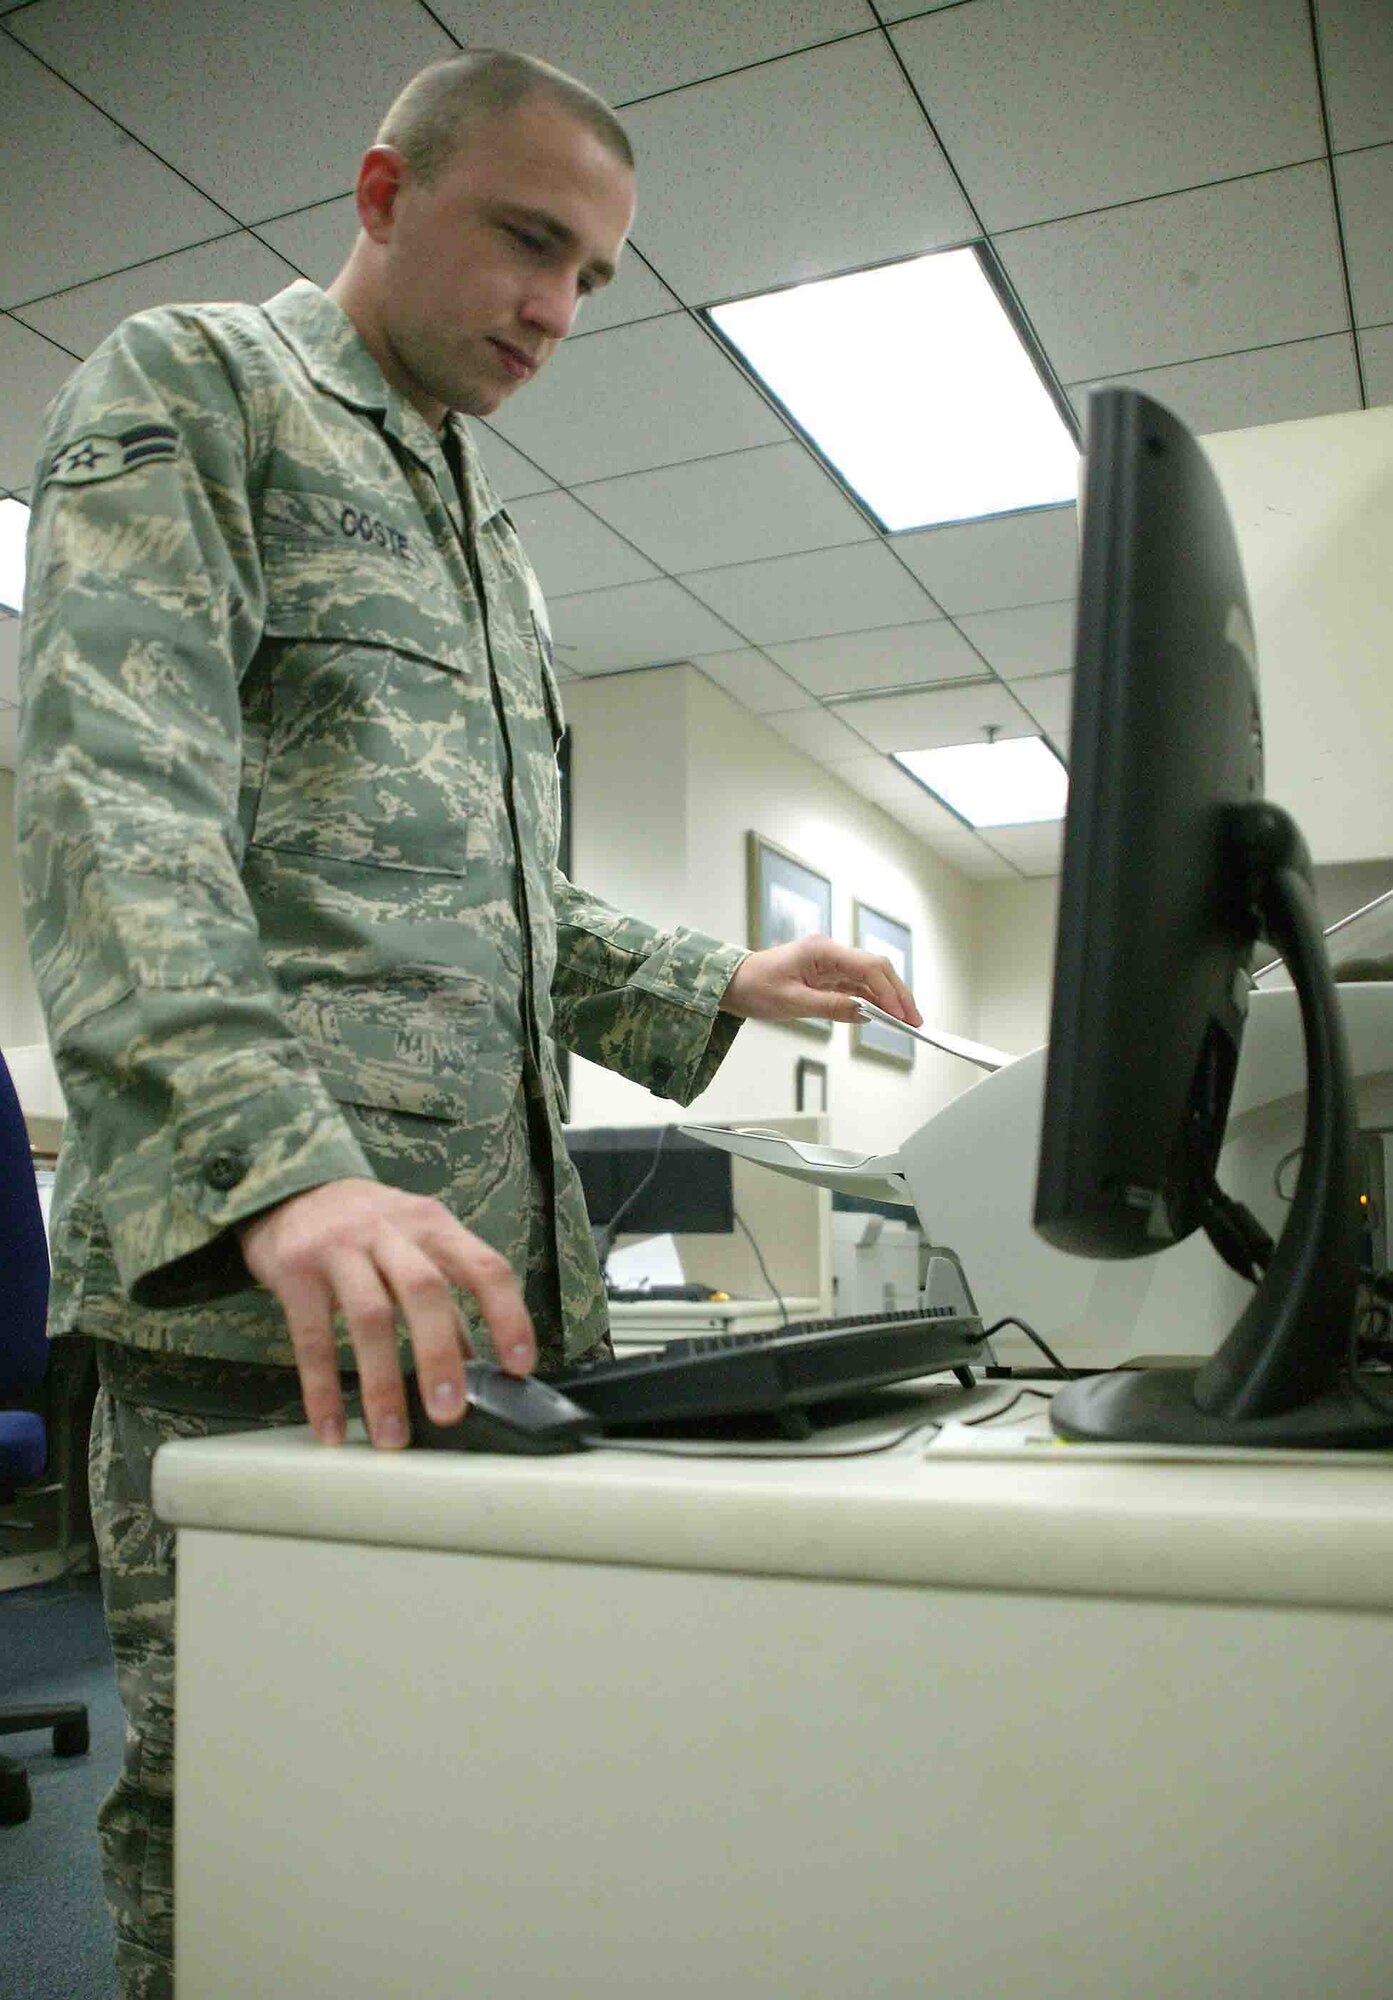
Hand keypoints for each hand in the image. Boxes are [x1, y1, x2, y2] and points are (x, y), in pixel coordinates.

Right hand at [239, 1178, 535, 1450]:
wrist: (290, 1189)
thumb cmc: (367, 1228)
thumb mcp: (414, 1247)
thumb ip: (446, 1302)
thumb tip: (478, 1365)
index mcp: (433, 1225)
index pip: (484, 1266)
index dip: (508, 1317)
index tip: (519, 1367)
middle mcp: (391, 1230)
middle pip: (425, 1291)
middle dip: (439, 1356)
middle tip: (449, 1414)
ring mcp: (340, 1247)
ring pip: (370, 1316)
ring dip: (383, 1383)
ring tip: (392, 1437)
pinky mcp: (294, 1269)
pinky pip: (311, 1336)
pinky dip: (323, 1388)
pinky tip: (332, 1427)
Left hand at [719, 935, 922, 1028]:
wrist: (733, 983)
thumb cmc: (755, 987)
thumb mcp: (792, 1003)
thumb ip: (831, 1007)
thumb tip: (865, 1014)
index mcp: (822, 950)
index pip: (867, 967)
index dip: (889, 991)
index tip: (901, 1015)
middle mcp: (830, 952)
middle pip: (876, 969)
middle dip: (898, 994)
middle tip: (915, 1020)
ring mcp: (830, 963)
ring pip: (870, 978)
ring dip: (889, 998)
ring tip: (906, 1021)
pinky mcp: (827, 975)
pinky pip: (857, 986)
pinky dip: (872, 1000)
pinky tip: (884, 1015)